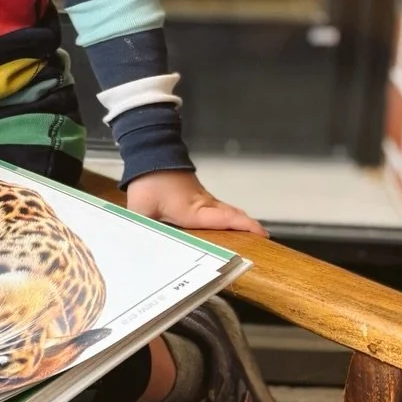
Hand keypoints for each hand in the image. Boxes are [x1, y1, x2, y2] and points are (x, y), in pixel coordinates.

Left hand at [125, 170, 265, 235]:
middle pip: (234, 217)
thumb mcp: (140, 209)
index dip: (245, 227)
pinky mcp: (200, 197)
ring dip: (242, 225)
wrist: (151, 153)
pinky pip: (221, 210)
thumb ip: (142, 230)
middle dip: (251, 230)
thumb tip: (136, 248)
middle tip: (265, 247)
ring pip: (229, 213)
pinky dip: (232, 219)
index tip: (261, 235)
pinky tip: (231, 229)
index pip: (225, 219)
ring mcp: (204, 199)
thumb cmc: (147, 180)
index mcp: (193, 210)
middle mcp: (204, 205)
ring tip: (253, 242)